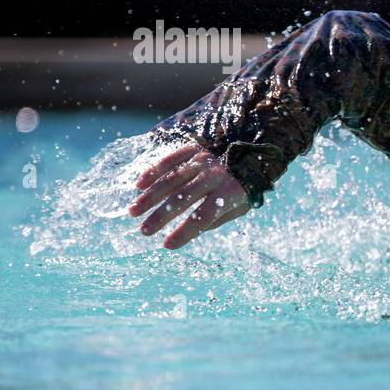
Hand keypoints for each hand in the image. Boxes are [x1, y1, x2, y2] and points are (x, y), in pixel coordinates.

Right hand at [129, 143, 249, 248]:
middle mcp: (214, 176)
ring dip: (150, 196)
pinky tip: (139, 185)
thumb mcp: (242, 204)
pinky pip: (170, 159)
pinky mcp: (194, 148)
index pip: (204, 216)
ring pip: (171, 179)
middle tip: (144, 231)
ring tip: (133, 211)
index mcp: (229, 193)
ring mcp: (202, 160)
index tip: (167, 245)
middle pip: (183, 198)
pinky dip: (154, 171)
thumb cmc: (245, 183)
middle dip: (161, 216)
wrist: (255, 145)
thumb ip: (218, 218)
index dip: (185, 232)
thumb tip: (192, 230)